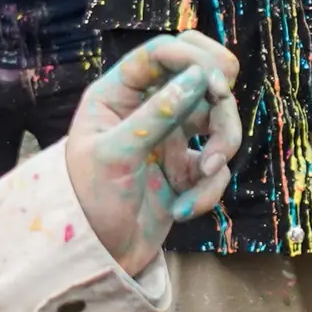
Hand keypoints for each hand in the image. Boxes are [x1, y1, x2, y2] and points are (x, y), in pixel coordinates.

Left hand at [65, 32, 243, 276]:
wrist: (93, 259)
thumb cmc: (87, 202)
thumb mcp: (115, 155)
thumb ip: (156, 114)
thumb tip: (200, 78)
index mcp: (119, 94)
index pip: (163, 52)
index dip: (195, 57)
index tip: (216, 83)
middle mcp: (148, 109)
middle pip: (202, 77)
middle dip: (220, 97)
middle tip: (223, 106)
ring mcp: (171, 138)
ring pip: (219, 119)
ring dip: (223, 145)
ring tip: (207, 174)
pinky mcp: (188, 169)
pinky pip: (218, 165)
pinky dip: (210, 188)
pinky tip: (184, 210)